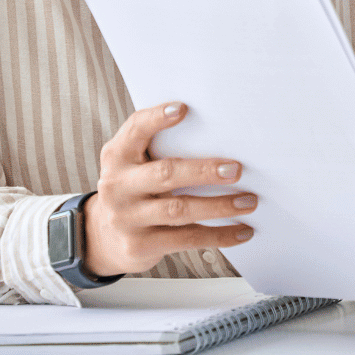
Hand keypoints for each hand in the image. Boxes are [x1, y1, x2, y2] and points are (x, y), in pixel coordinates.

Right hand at [83, 101, 257, 277]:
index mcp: (118, 156)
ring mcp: (126, 217)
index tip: (183, 109)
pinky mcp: (139, 245)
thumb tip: (217, 134)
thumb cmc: (134, 189)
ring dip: (219, 206)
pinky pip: (186, 239)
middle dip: (204, 171)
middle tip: (236, 169)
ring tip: (248, 201)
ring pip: (180, 210)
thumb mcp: (134, 164)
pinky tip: (242, 230)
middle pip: (165, 174)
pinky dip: (219, 235)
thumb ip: (158, 146)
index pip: (136, 129)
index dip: (157, 118)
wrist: (105, 238)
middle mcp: (117, 185)